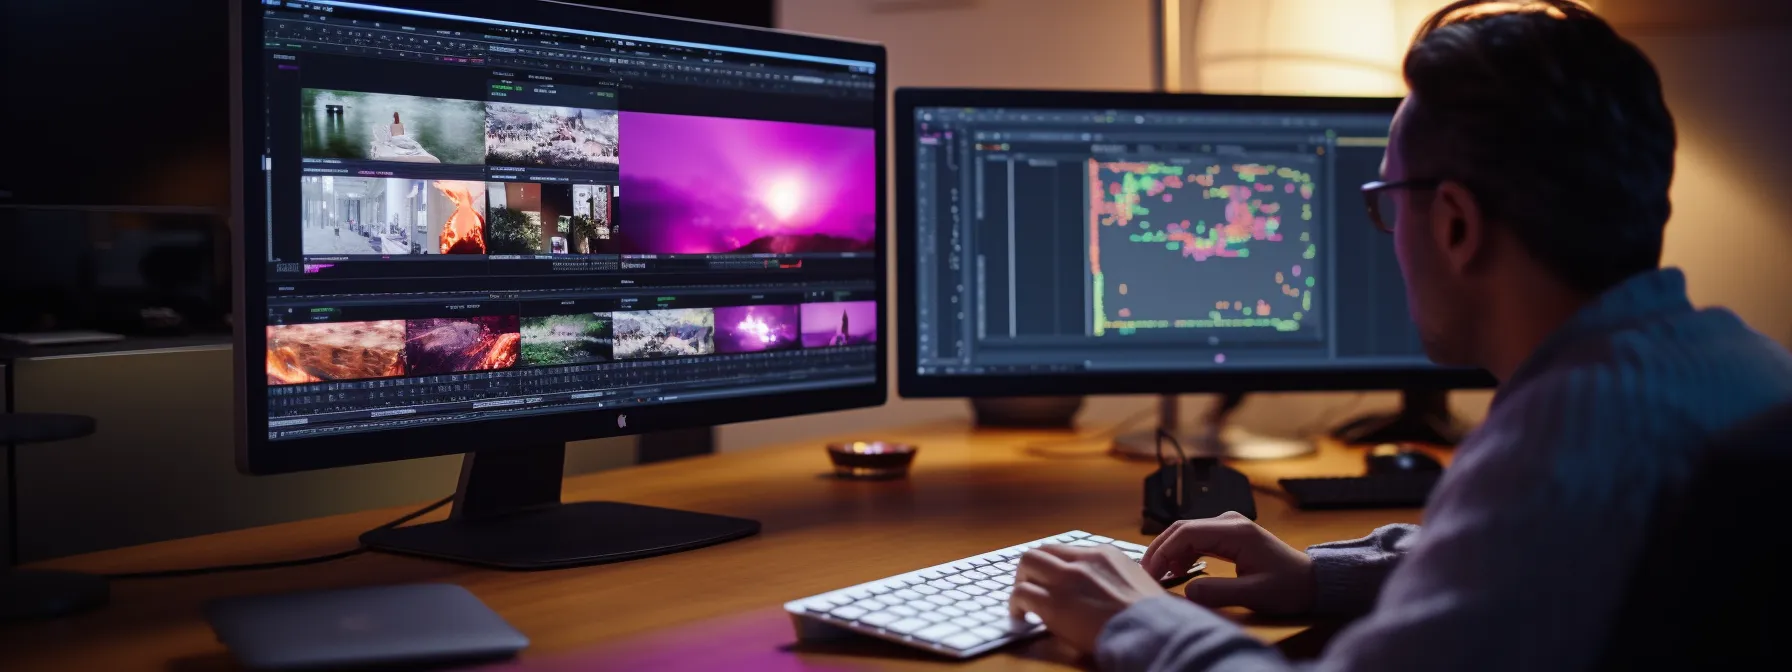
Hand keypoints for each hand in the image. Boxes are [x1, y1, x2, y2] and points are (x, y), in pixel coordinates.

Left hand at [1009, 545, 1165, 653]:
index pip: (1066, 551)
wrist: (1152, 630)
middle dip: (1031, 569)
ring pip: (1026, 564)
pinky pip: (1021, 594)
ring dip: (1020, 582)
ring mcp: (1066, 580)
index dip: (1054, 566)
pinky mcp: (1054, 603)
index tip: (1051, 580)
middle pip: (1041, 551)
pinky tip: (1021, 617)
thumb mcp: (1139, 582)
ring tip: (1021, 601)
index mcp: (1104, 554)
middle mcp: (1082, 561)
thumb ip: (1117, 578)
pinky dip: (1016, 605)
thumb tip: (1109, 589)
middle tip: (1030, 586)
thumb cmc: (1152, 615)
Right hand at [1143, 511, 1314, 614]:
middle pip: (1181, 529)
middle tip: (1145, 575)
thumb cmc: (1288, 586)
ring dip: (1169, 552)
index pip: (1186, 532)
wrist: (1311, 580)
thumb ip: (1219, 592)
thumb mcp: (1255, 594)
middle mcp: (1228, 521)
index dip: (1163, 552)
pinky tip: (1178, 571)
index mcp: (1235, 530)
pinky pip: (1195, 539)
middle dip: (1159, 551)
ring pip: (1185, 532)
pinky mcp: (1227, 534)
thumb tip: (1187, 590)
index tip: (1150, 573)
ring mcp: (1227, 525)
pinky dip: (1181, 553)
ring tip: (1159, 576)